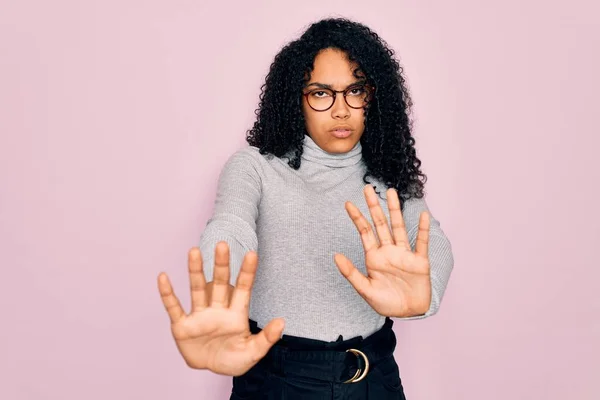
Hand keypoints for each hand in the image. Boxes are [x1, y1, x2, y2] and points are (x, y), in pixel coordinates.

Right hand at [157, 242, 284, 375]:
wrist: (211, 371)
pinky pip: (174, 307)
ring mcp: (199, 316)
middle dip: (221, 265)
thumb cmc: (233, 359)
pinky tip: (163, 277)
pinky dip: (168, 294)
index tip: (252, 253)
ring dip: (195, 271)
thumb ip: (266, 338)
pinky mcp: (182, 326)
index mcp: (236, 313)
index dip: (247, 272)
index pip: (243, 288)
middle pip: (219, 283)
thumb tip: (282, 322)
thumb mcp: (253, 352)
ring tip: (194, 251)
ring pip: (197, 289)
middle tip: (222, 244)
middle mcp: (217, 309)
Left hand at [334, 185, 430, 317]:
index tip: (348, 203)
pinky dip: (422, 230)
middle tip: (367, 188)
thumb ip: (351, 273)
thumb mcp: (365, 289)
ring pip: (398, 227)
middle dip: (374, 207)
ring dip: (395, 210)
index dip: (357, 217)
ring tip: (391, 192)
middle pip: (380, 224)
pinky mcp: (419, 261)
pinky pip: (421, 243)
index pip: (364, 232)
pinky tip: (423, 216)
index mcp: (374, 257)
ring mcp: (404, 254)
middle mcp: (388, 251)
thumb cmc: (386, 302)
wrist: (408, 313)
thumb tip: (335, 256)